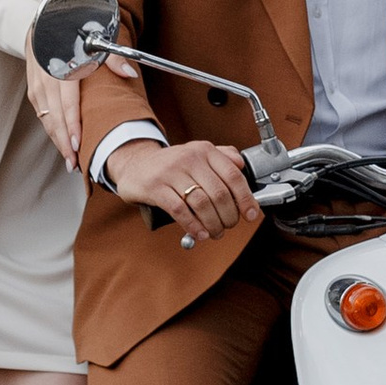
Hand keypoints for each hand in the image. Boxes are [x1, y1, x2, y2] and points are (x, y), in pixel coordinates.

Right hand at [25, 0, 137, 171]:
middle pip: (54, 114)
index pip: (67, 100)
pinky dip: (50, 127)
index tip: (77, 143)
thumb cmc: (76, 30)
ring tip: (68, 159)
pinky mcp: (32, 85)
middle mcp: (46, 74)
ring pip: (45, 116)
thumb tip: (129, 72)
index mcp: (62, 64)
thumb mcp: (96, 37)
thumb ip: (112, 56)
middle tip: (74, 163)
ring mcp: (36, 81)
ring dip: (56, 138)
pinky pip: (41, 111)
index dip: (71, 123)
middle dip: (63, 140)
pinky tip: (59, 140)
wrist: (45, 18)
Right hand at [105, 136, 260, 246]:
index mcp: (204, 150)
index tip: (251, 215)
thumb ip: (222, 156)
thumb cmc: (171, 165)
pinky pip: (180, 210)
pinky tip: (200, 234)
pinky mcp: (155, 187)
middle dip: (229, 216)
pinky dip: (193, 225)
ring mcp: (171, 172)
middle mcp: (189, 158)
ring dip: (213, 224)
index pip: (233, 175)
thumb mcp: (197, 153)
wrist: (134, 165)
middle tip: (228, 226)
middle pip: (219, 193)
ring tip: (215, 232)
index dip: (246, 198)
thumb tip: (242, 166)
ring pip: (202, 204)